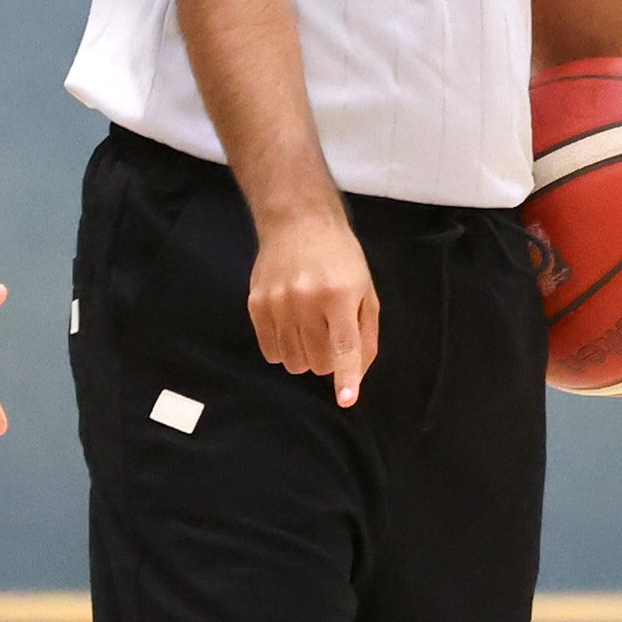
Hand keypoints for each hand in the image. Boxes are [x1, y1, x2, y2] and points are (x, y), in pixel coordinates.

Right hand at [249, 199, 379, 406]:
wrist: (298, 222)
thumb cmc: (340, 259)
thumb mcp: (365, 291)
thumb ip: (365, 334)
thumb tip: (357, 374)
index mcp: (339, 295)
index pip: (344, 346)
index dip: (346, 377)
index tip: (346, 400)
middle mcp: (306, 300)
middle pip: (318, 362)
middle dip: (329, 360)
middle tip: (331, 334)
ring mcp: (277, 303)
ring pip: (293, 362)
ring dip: (306, 356)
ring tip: (310, 329)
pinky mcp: (256, 304)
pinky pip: (270, 352)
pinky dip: (284, 350)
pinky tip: (291, 327)